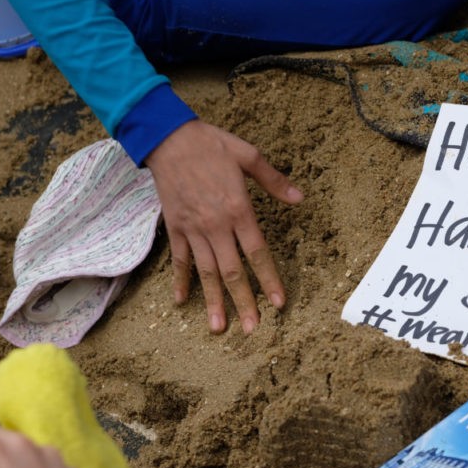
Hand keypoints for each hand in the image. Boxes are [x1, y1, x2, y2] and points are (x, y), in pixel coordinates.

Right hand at [145, 120, 303, 333]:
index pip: (258, 253)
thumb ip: (274, 180)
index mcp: (239, 209)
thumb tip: (299, 198)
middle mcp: (216, 225)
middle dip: (244, 302)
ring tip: (219, 328)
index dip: (269, 279)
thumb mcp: (248, 155)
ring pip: (206, 272)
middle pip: (232, 271)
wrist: (167, 137)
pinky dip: (181, 281)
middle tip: (251, 329)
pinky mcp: (175, 227)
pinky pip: (180, 259)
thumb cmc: (211, 144)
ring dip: (213, 301)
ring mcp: (193, 229)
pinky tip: (183, 302)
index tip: (279, 303)